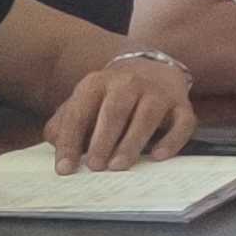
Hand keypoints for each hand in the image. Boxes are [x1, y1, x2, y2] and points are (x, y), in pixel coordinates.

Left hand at [42, 52, 196, 170]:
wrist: (152, 66)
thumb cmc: (112, 95)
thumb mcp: (85, 100)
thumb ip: (66, 121)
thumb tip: (53, 142)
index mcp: (97, 82)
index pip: (80, 112)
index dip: (71, 141)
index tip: (65, 168)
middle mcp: (128, 82)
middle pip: (114, 111)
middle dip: (103, 140)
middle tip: (95, 167)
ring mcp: (158, 92)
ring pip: (147, 117)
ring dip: (132, 143)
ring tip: (118, 166)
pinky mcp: (182, 105)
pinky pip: (182, 123)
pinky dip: (172, 140)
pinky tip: (158, 156)